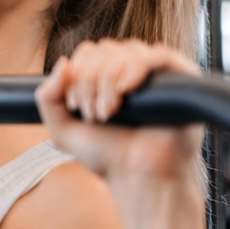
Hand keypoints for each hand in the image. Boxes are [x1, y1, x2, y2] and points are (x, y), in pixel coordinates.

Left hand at [35, 39, 203, 184]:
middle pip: (104, 49)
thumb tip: (63, 62)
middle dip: (90, 81)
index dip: (76, 75)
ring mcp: (157, 75)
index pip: (88, 53)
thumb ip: (47, 98)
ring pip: (126, 51)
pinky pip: (159, 55)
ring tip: (109, 111)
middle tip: (95, 114)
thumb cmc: (108, 156)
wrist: (139, 178)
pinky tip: (126, 89)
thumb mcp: (62, 130)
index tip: (76, 107)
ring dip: (108, 80)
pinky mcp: (181, 81)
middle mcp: (132, 71)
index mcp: (107, 77)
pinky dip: (136, 67)